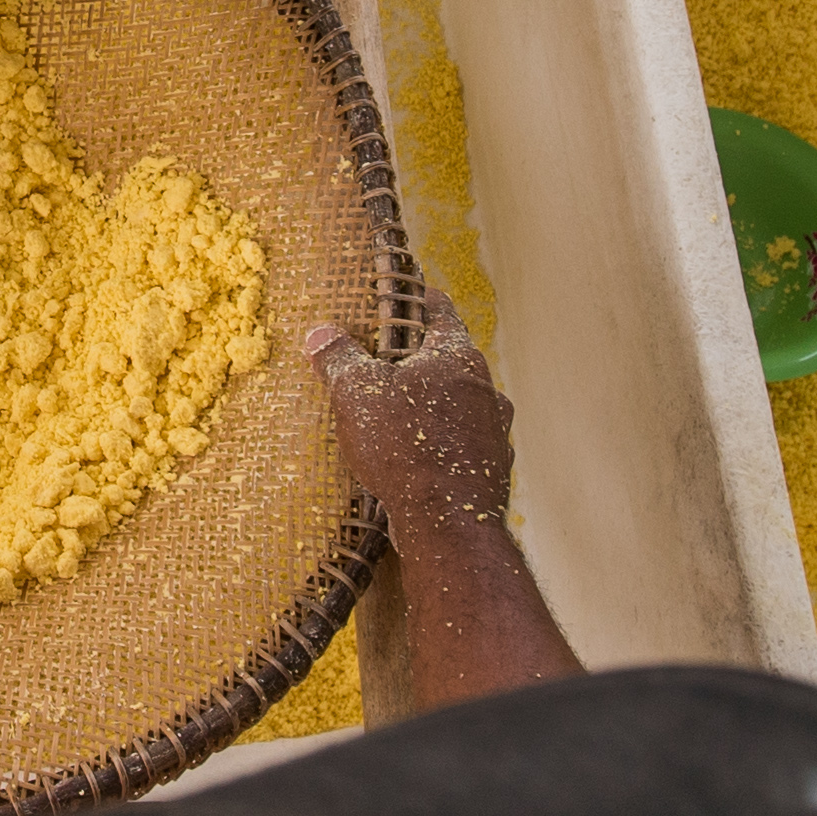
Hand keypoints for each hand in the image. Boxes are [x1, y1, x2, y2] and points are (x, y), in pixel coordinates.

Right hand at [305, 285, 513, 546]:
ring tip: (407, 416)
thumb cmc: (404, 446)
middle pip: (454, 361)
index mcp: (457, 356)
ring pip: (464, 405)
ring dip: (439, 406)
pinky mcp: (494, 469)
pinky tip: (423, 460)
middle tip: (395, 362)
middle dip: (425, 361)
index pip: (442, 313)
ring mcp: (495, 430)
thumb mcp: (357, 394)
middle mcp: (486, 388)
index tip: (415, 294)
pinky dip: (447, 445)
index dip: (424, 301)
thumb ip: (340, 359)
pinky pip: (466, 446)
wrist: (447, 521)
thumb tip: (321, 333)